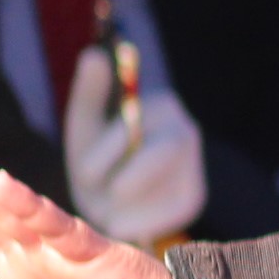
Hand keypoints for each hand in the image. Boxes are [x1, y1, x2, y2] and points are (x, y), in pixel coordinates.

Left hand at [59, 50, 208, 243]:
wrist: (109, 203)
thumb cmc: (96, 162)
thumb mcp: (85, 128)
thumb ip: (89, 93)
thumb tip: (93, 55)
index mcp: (160, 104)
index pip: (134, 127)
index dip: (105, 155)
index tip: (84, 177)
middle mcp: (186, 130)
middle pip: (160, 155)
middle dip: (123, 183)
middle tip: (99, 203)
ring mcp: (195, 166)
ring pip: (163, 189)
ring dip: (128, 207)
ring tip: (109, 212)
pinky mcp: (194, 198)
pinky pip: (169, 215)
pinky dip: (139, 223)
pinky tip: (124, 223)